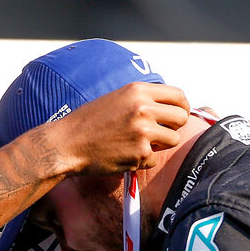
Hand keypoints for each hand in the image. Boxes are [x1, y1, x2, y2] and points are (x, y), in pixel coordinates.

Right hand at [48, 82, 189, 173]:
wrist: (67, 144)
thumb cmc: (88, 122)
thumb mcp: (116, 98)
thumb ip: (142, 100)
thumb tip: (169, 107)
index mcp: (137, 91)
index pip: (178, 95)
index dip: (182, 107)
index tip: (178, 114)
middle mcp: (143, 108)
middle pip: (181, 118)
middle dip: (174, 126)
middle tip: (162, 132)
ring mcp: (143, 132)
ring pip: (173, 139)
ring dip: (161, 144)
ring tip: (140, 143)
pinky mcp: (140, 154)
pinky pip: (155, 158)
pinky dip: (143, 160)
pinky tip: (125, 154)